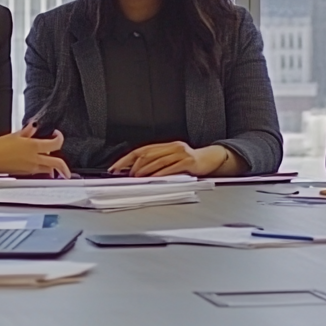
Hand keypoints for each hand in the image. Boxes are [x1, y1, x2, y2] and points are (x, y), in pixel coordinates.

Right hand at [0, 123, 70, 177]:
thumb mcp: (14, 135)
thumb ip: (27, 131)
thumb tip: (34, 125)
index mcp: (33, 147)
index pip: (55, 144)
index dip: (60, 138)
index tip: (57, 134)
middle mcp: (34, 160)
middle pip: (56, 164)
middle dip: (64, 168)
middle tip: (67, 171)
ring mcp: (29, 168)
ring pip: (47, 169)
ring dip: (51, 167)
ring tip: (51, 163)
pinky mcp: (22, 173)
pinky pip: (37, 172)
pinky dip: (41, 169)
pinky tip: (36, 163)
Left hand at [109, 142, 235, 177]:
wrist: (210, 159)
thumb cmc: (190, 162)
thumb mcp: (173, 159)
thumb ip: (158, 163)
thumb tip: (136, 173)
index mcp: (165, 146)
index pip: (141, 151)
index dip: (126, 159)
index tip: (115, 168)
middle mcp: (171, 147)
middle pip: (147, 154)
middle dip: (134, 166)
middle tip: (126, 176)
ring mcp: (180, 153)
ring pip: (157, 161)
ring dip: (144, 171)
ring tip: (136, 179)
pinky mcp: (188, 161)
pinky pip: (170, 168)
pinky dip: (160, 174)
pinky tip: (153, 179)